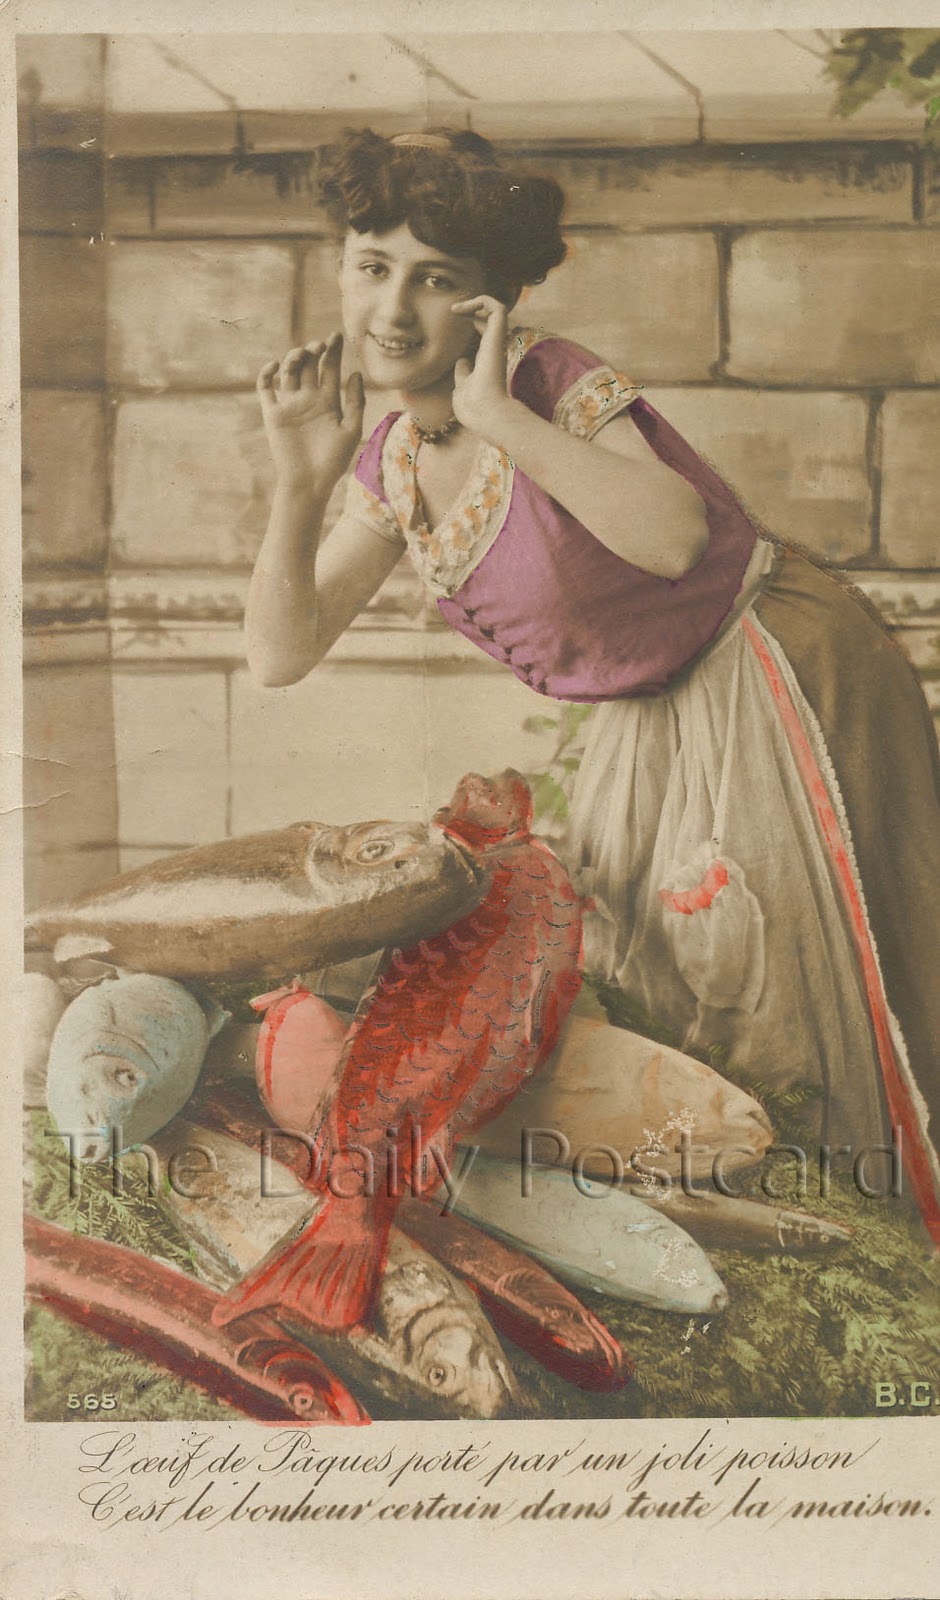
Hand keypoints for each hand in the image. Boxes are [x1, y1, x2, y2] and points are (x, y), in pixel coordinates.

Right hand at [258, 333, 364, 490]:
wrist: (309, 482)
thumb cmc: (333, 461)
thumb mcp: (351, 430)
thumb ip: (355, 402)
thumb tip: (356, 373)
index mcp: (329, 401)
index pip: (330, 368)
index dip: (334, 351)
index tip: (337, 336)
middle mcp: (308, 398)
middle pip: (309, 365)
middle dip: (314, 351)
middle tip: (320, 346)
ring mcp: (290, 404)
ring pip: (289, 371)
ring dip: (294, 358)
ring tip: (303, 354)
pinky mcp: (273, 413)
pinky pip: (265, 387)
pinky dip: (267, 373)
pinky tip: (276, 366)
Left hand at [450, 296, 513, 436]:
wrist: (485, 413)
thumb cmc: (473, 406)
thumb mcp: (462, 386)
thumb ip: (463, 372)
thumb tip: (462, 361)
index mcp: (487, 358)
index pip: (484, 331)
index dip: (472, 320)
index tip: (454, 319)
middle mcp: (494, 348)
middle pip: (490, 318)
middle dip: (474, 308)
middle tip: (454, 310)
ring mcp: (497, 342)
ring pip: (497, 309)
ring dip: (477, 301)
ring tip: (456, 308)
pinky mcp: (498, 337)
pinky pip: (498, 308)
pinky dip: (483, 300)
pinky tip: (464, 308)